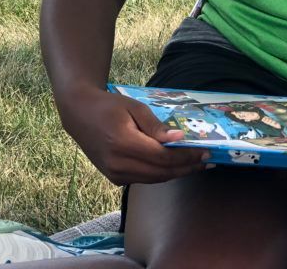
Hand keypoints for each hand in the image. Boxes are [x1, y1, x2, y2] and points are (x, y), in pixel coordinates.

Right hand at [57, 87, 209, 185]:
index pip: (162, 157)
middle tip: (207, 160)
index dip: (186, 157)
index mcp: (123, 143)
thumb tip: (179, 141)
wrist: (79, 114)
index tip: (205, 151)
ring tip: (196, 164)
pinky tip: (175, 166)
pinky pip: (144, 179)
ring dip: (177, 173)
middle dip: (186, 167)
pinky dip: (162, 174)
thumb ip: (156, 127)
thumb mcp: (134, 108)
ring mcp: (115, 174)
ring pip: (154, 179)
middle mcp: (118, 164)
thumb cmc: (109, 106)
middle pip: (161, 172)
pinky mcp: (114, 178)